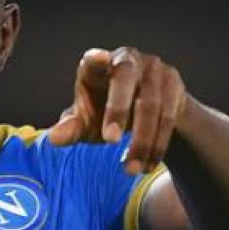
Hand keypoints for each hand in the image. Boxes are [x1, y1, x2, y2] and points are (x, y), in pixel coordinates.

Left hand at [47, 47, 189, 174]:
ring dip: (140, 142)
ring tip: (129, 170)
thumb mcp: (87, 121)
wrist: (149, 111)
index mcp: (98, 66)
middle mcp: (128, 60)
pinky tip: (147, 165)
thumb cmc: (105, 112)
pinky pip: (169, 117)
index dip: (96, 59)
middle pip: (125, 80)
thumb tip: (54, 139)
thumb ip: (71, 128)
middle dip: (117, 110)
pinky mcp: (174, 85)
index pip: (94, 60)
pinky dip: (157, 145)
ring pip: (151, 106)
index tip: (97, 58)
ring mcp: (155, 70)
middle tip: (108, 140)